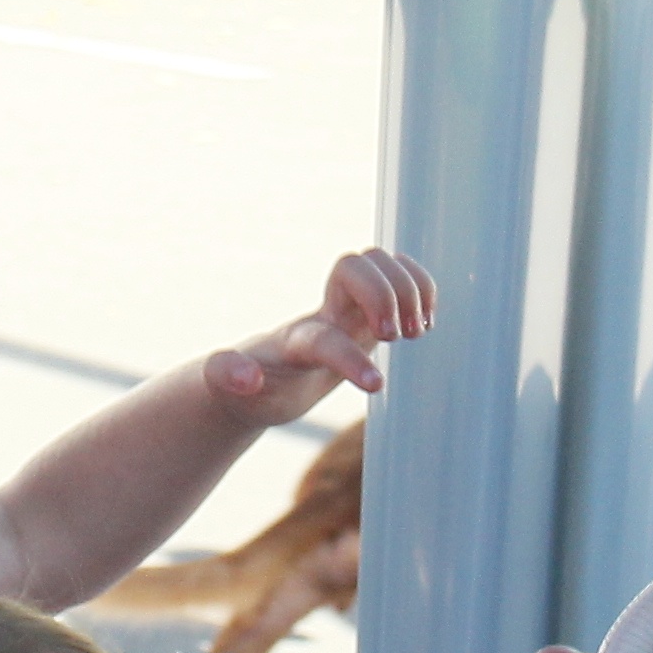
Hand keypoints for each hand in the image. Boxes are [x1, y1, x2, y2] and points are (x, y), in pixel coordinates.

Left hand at [205, 247, 434, 426]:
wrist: (256, 379)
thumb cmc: (247, 388)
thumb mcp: (228, 391)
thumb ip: (227, 378)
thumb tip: (247, 377)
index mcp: (294, 340)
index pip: (325, 335)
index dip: (351, 357)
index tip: (376, 386)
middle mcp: (323, 314)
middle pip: (354, 264)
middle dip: (386, 295)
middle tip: (399, 337)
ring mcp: (348, 310)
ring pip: (380, 262)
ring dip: (410, 288)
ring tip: (417, 331)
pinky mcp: (368, 315)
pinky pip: (399, 278)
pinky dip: (420, 287)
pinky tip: (425, 318)